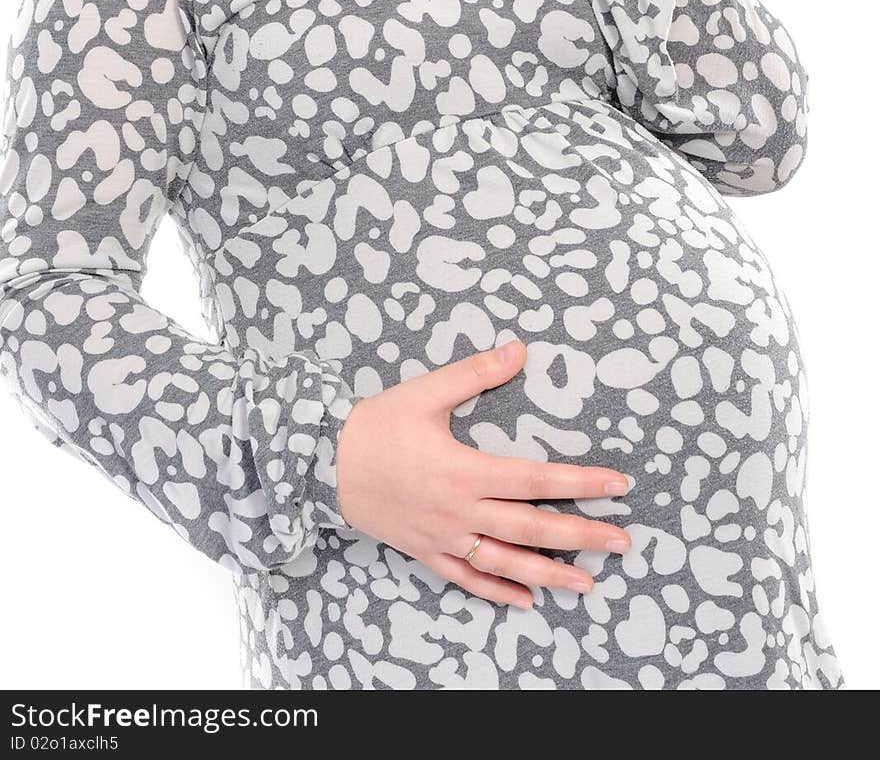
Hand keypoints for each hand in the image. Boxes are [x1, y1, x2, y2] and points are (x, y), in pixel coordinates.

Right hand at [334, 339, 630, 609]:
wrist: (325, 464)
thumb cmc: (376, 426)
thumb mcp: (424, 393)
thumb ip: (475, 374)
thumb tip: (519, 350)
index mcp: (464, 471)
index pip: (535, 479)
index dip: (579, 483)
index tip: (616, 485)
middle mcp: (460, 511)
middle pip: (531, 527)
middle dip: (580, 535)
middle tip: (622, 542)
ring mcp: (444, 537)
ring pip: (506, 562)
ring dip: (549, 574)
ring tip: (588, 584)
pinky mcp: (427, 551)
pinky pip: (467, 578)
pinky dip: (497, 591)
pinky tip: (525, 600)